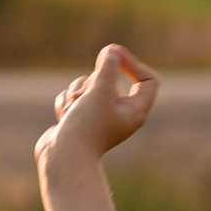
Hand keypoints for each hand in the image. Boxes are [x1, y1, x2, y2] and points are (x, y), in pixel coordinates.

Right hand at [36, 45, 159, 210]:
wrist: (62, 158)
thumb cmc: (86, 126)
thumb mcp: (99, 90)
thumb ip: (108, 66)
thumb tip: (111, 51)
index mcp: (135, 111)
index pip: (148, 80)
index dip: (132, 63)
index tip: (114, 53)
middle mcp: (120, 115)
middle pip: (111, 79)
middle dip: (93, 80)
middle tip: (87, 92)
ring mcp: (98, 118)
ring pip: (88, 86)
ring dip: (77, 91)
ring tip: (72, 108)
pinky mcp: (78, 120)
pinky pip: (73, 97)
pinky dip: (66, 102)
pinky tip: (64, 116)